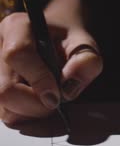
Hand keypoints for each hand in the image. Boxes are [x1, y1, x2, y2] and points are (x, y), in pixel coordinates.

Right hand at [0, 0, 101, 123]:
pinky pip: (6, 114)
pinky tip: (41, 108)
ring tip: (49, 102)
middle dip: (35, 105)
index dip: (39, 79)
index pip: (17, 54)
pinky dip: (26, 118)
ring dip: (31, 114)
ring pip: (2, 107)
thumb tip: (69, 88)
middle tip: (56, 102)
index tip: (57, 96)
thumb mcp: (85, 45)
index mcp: (17, 27)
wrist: (57, 40)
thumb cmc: (69, 41)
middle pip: (4, 89)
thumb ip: (86, 61)